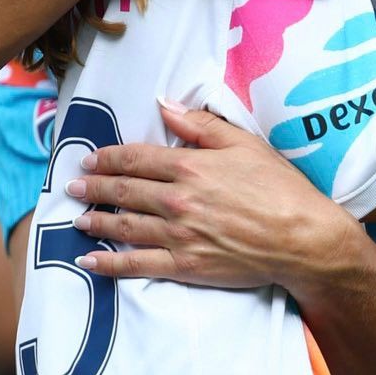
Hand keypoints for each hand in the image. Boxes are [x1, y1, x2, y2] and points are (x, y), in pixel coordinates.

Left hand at [66, 100, 363, 289]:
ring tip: (78, 219)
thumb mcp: (245, 144)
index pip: (136, 159)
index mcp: (190, 167)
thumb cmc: (280, 188)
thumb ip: (202, 126)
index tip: (90, 159)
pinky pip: (137, 265)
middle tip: (73, 187)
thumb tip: (166, 108)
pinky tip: (89, 262)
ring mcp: (178, 236)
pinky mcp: (185, 266)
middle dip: (94, 188)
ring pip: (124, 226)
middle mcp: (177, 200)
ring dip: (96, 222)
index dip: (108, 158)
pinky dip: (109, 264)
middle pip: (124, 191)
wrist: (303, 238)